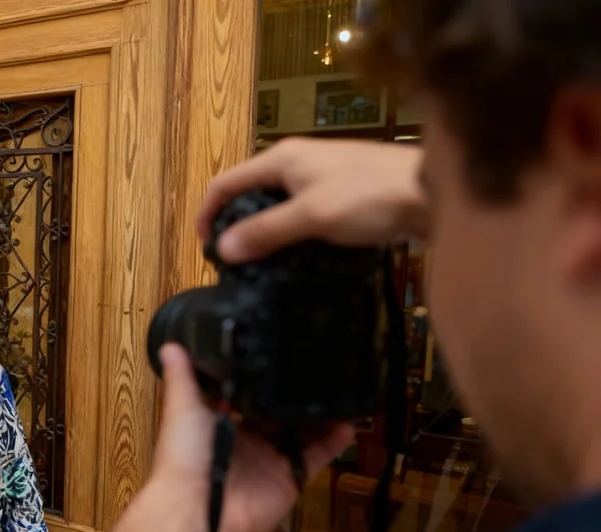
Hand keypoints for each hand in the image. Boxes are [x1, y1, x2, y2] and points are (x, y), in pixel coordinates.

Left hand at [152, 343, 354, 531]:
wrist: (197, 507)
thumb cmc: (183, 457)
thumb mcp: (182, 408)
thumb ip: (183, 377)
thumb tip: (171, 345)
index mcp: (219, 423)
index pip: (244, 398)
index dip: (259, 382)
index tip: (278, 358)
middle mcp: (245, 442)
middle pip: (275, 416)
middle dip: (292, 398)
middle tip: (316, 372)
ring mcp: (268, 462)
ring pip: (300, 434)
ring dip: (318, 416)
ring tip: (338, 392)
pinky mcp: (288, 480)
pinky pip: (314, 458)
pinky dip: (332, 443)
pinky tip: (347, 423)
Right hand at [196, 138, 426, 263]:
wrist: (433, 190)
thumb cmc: (369, 196)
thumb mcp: (312, 215)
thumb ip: (266, 230)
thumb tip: (222, 248)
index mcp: (282, 158)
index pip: (226, 182)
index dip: (207, 213)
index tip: (206, 249)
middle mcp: (296, 161)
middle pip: (249, 193)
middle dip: (236, 225)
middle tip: (235, 263)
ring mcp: (321, 175)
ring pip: (277, 204)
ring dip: (265, 232)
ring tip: (263, 266)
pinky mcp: (341, 192)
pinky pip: (302, 212)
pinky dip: (292, 233)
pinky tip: (299, 257)